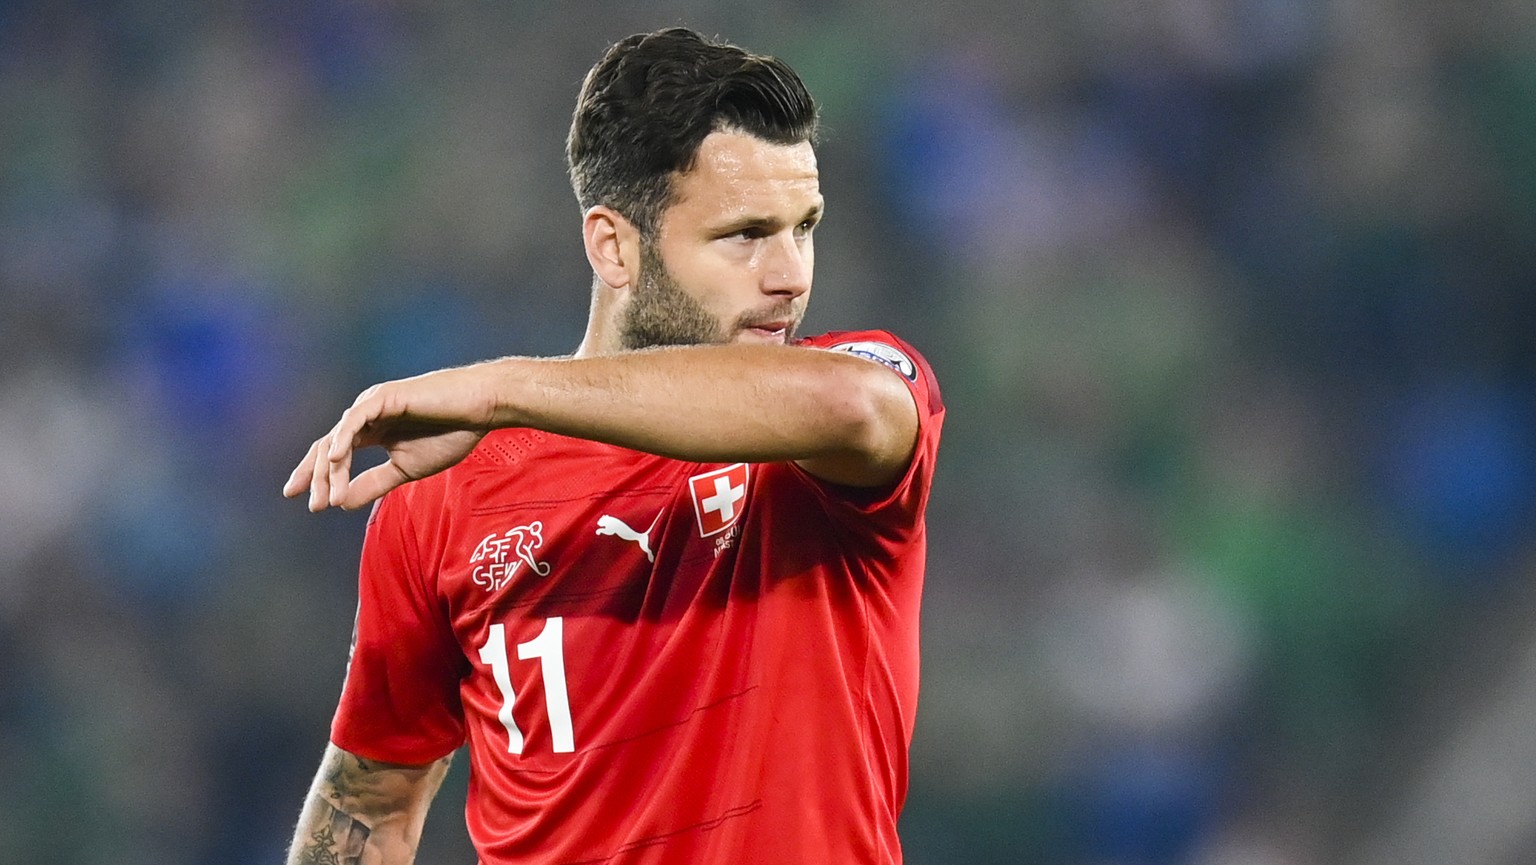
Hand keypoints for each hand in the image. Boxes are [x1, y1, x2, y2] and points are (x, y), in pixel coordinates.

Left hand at [283, 367, 496, 510]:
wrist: (479, 411)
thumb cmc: (450, 434)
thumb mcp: (406, 469)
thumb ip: (375, 483)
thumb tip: (342, 503)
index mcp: (371, 432)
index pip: (334, 454)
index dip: (317, 477)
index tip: (308, 504)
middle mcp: (366, 416)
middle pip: (328, 447)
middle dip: (318, 478)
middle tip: (315, 506)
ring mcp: (373, 404)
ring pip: (339, 436)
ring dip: (331, 468)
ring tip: (329, 495)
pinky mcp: (385, 396)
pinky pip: (357, 418)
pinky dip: (344, 438)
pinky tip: (338, 459)